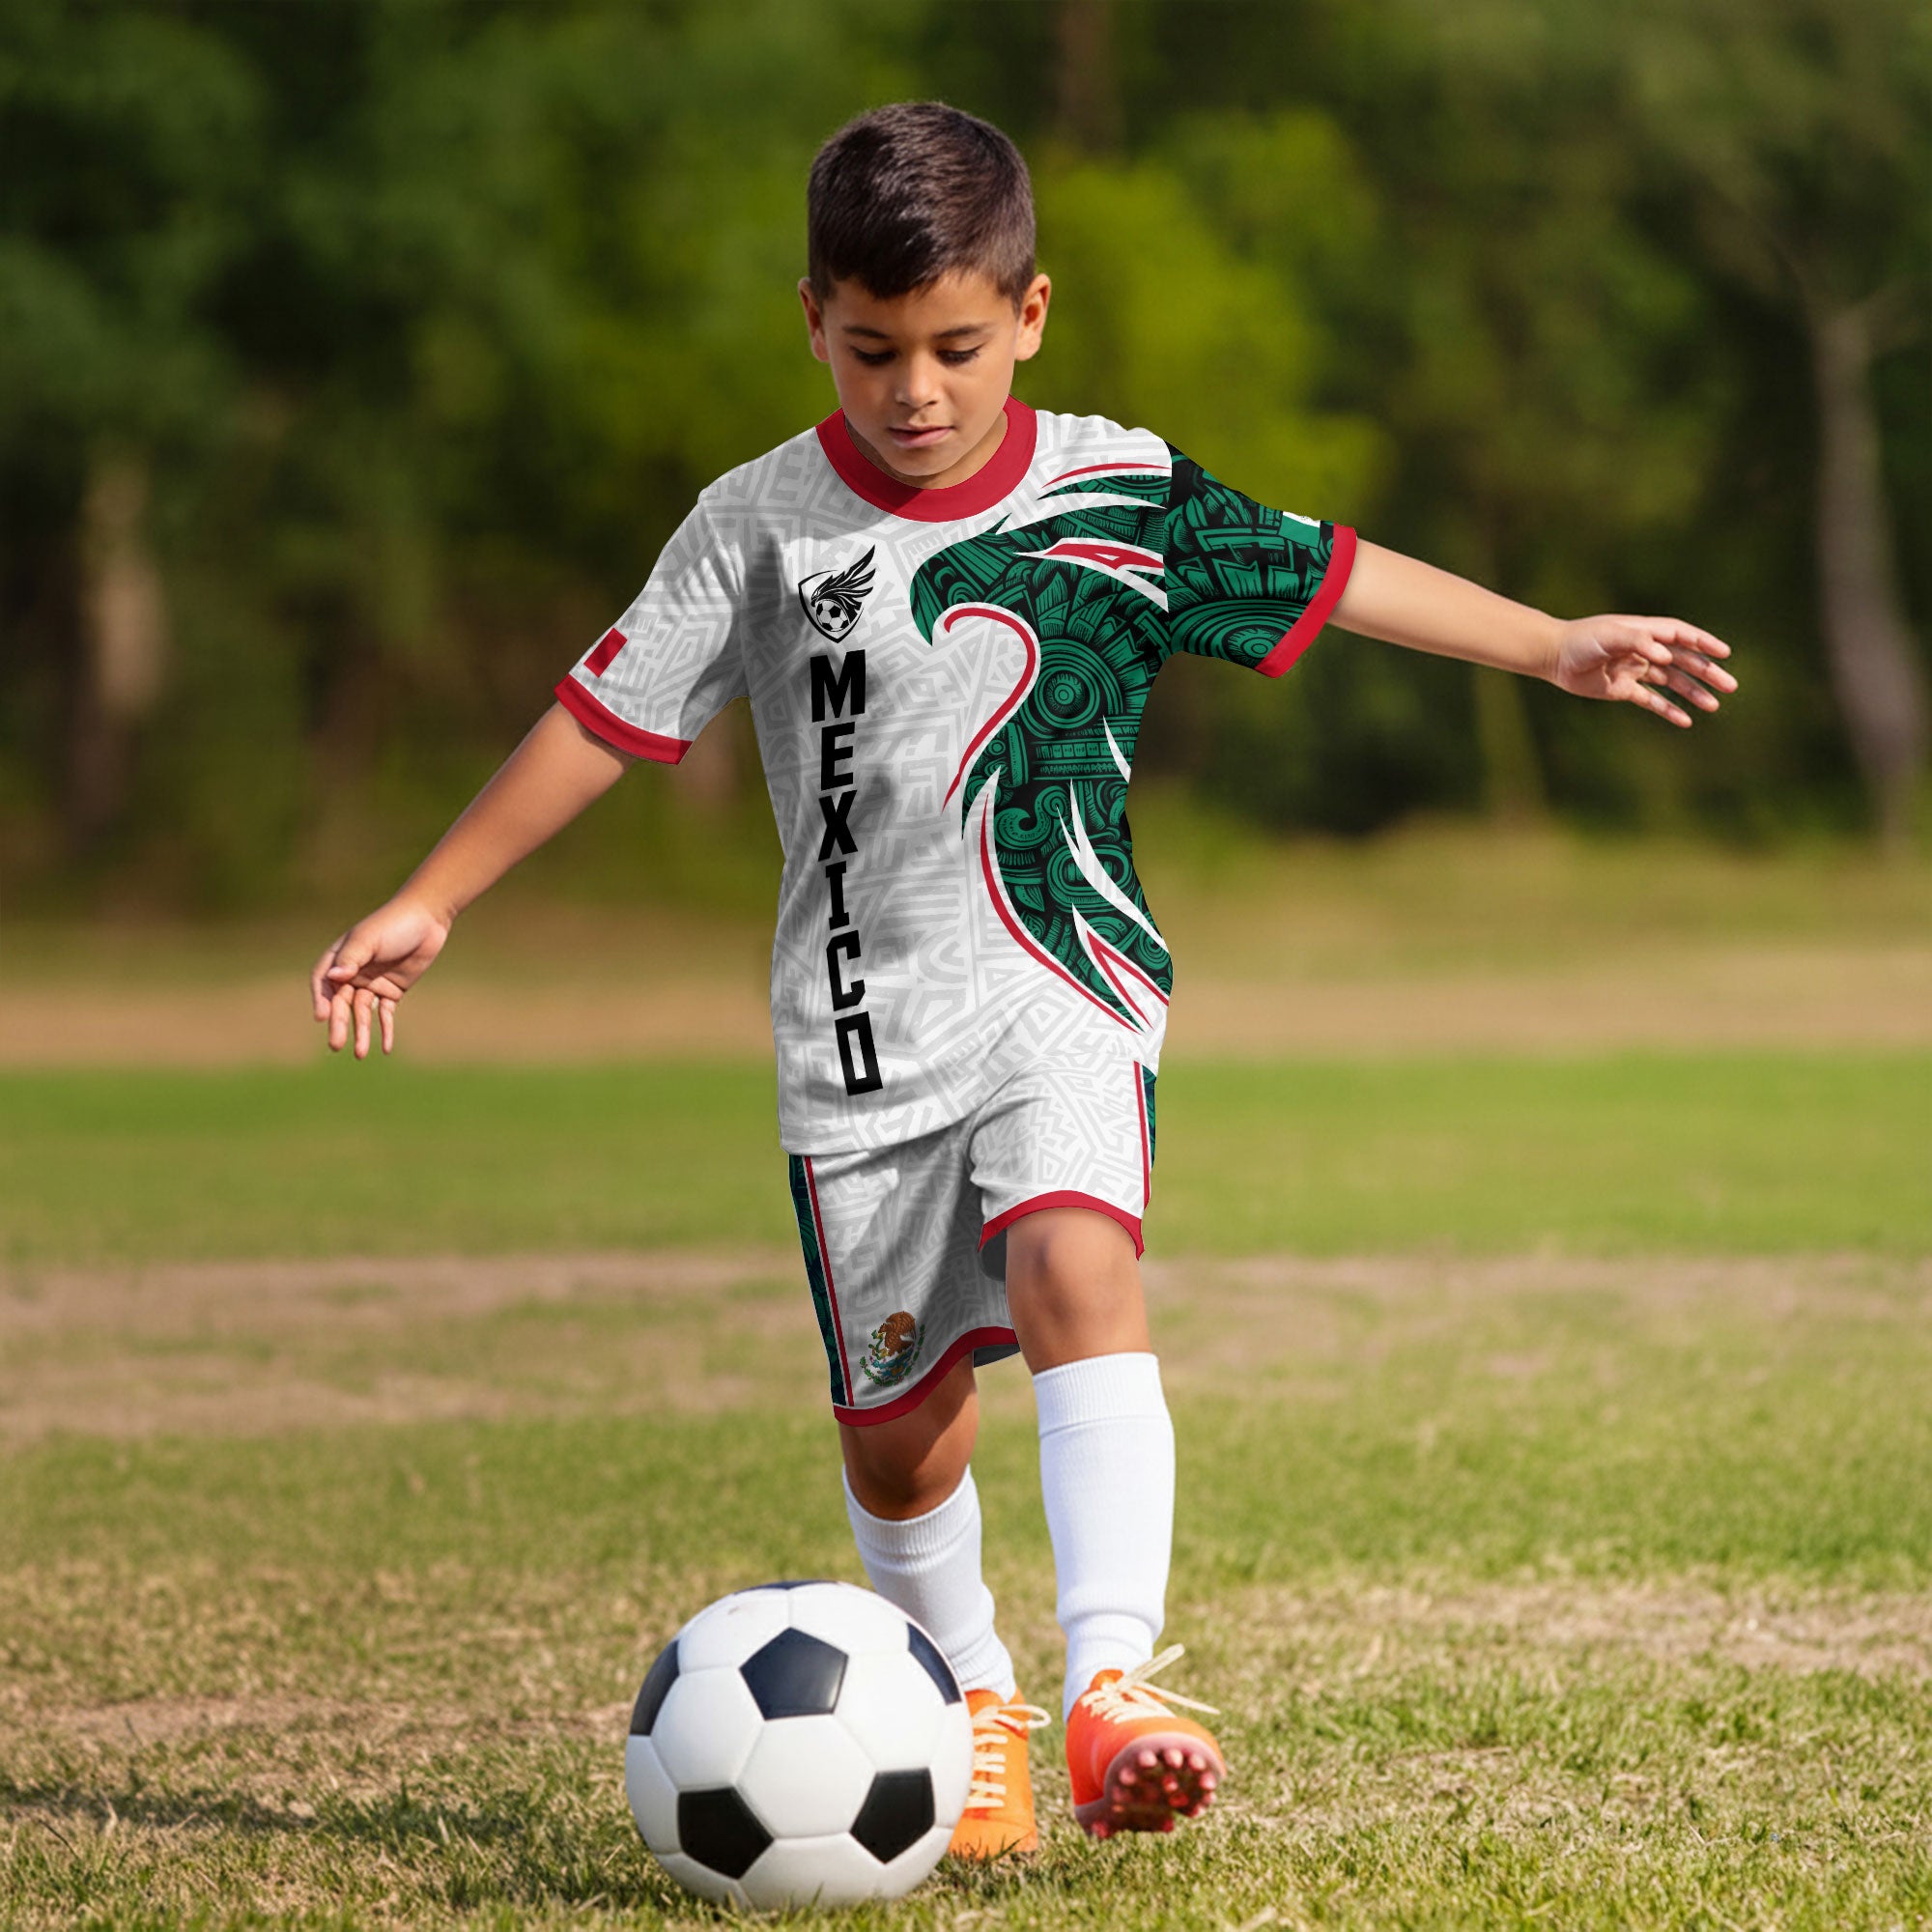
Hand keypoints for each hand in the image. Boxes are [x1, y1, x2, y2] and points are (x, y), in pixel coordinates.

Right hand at [309, 895, 451, 1058]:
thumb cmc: (394, 924)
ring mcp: (372, 983)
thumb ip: (352, 958)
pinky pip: (385, 1014)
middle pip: (341, 1002)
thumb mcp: (370, 939)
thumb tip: (333, 977)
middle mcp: (353, 973)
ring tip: (360, 1054)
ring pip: (363, 1012)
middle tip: (336, 1045)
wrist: (428, 919)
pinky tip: (386, 1047)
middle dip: (339, 1023)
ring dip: (362, 1032)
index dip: (320, 999)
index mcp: (340, 957)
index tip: (322, 1016)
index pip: (322, 982)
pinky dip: (385, 1030)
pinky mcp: (392, 991)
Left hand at [1551, 616, 1736, 726]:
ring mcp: (1636, 670)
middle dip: (1707, 673)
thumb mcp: (1609, 635)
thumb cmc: (1582, 640)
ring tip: (1713, 706)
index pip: (1682, 635)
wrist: (1554, 657)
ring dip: (1693, 693)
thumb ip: (1637, 641)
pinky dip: (1668, 710)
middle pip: (1684, 661)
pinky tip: (1685, 721)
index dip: (1704, 642)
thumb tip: (1667, 656)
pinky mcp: (1624, 689)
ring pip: (1672, 683)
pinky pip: (1652, 701)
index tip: (1724, 653)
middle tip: (1730, 686)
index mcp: (1645, 632)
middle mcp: (1645, 650)